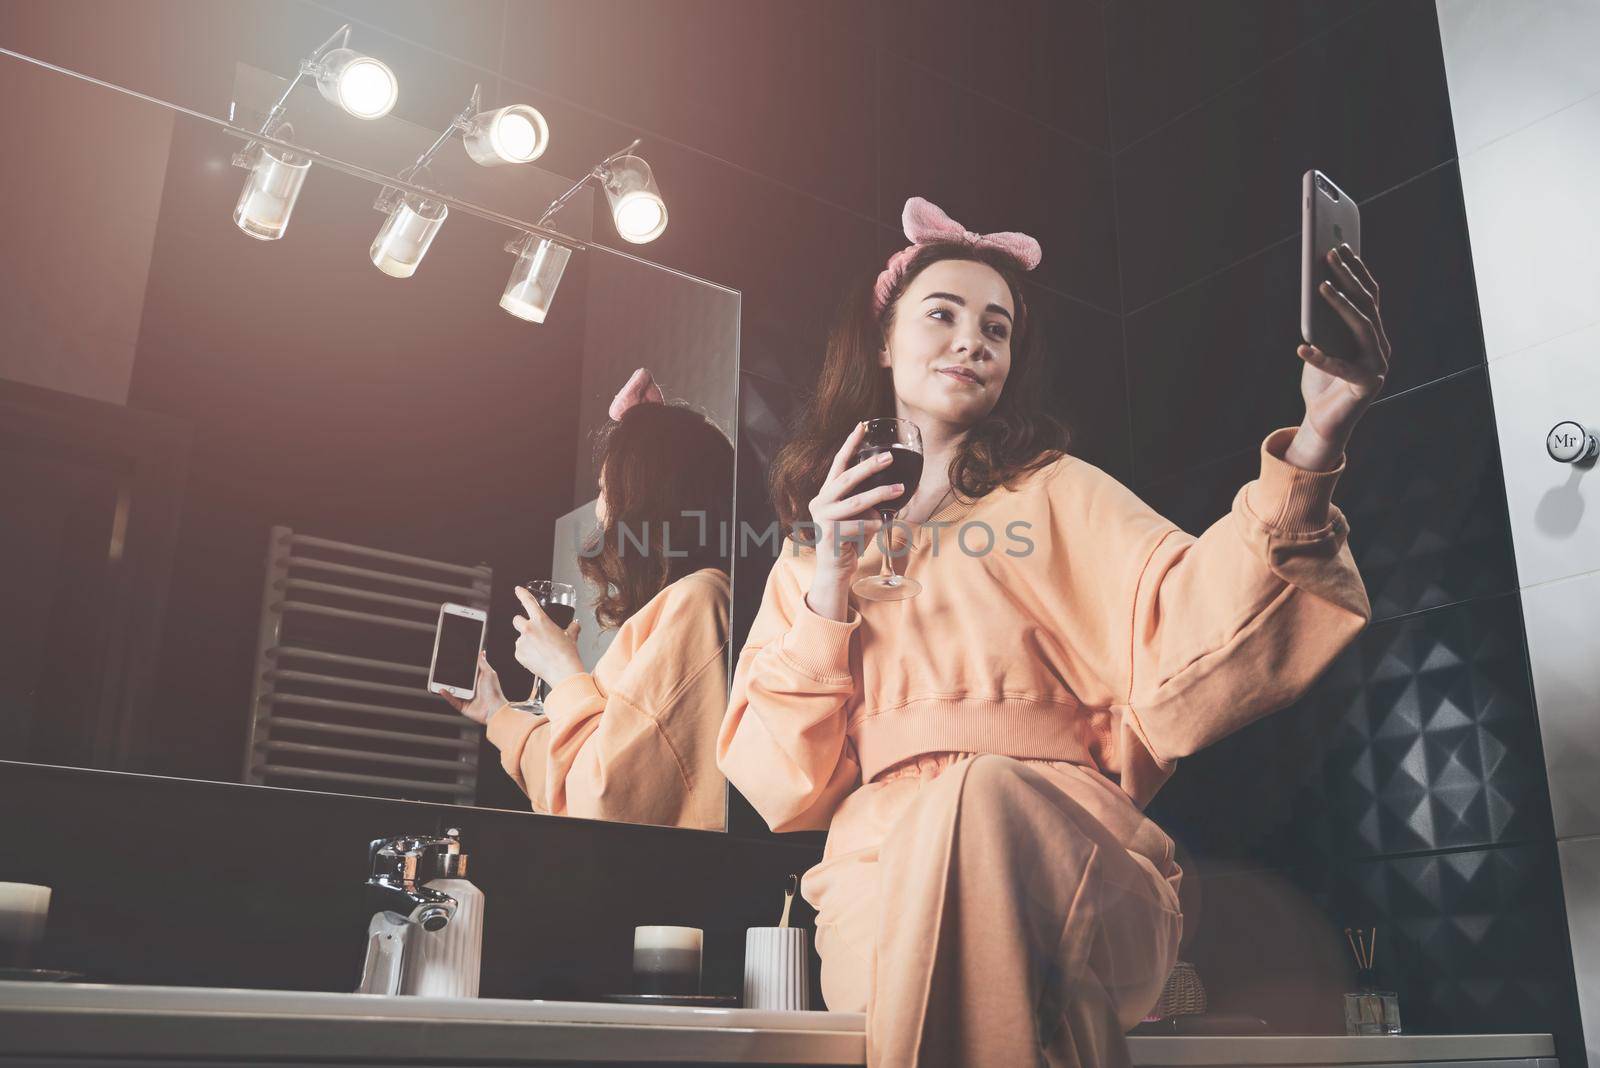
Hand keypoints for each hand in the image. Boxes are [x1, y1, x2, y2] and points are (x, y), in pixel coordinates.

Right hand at [440, 651, 507, 724]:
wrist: (494, 709)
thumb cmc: (494, 692)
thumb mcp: (489, 673)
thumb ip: (483, 663)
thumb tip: (482, 652)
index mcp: (478, 681)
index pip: (468, 672)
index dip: (461, 667)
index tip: (454, 661)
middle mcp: (472, 689)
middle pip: (459, 681)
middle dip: (451, 676)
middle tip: (443, 669)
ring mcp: (467, 698)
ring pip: (454, 690)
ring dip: (446, 686)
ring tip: (439, 679)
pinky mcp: (463, 706)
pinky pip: (452, 700)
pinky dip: (446, 695)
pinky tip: (442, 690)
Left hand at [511, 586, 584, 687]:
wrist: (562, 671)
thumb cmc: (567, 654)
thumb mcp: (571, 637)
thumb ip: (572, 627)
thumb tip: (575, 624)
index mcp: (540, 620)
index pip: (528, 602)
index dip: (522, 593)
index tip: (518, 590)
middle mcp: (528, 629)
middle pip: (516, 620)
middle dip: (522, 624)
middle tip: (532, 632)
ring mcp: (521, 642)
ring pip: (519, 638)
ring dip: (526, 641)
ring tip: (540, 650)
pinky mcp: (518, 655)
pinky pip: (519, 651)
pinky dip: (525, 654)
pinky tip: (536, 658)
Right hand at [808, 421, 905, 578]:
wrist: (836, 570)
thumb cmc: (851, 540)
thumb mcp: (861, 516)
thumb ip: (869, 502)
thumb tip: (897, 488)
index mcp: (827, 493)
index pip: (838, 464)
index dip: (850, 444)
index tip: (862, 425)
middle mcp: (820, 501)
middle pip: (847, 478)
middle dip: (870, 466)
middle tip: (889, 457)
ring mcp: (822, 518)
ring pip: (856, 502)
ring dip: (881, 495)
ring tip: (900, 490)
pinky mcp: (829, 534)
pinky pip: (859, 525)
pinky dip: (874, 525)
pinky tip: (882, 526)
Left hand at [1294, 244, 1391, 458]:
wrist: (1323, 424)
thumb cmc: (1320, 383)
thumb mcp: (1319, 346)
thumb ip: (1321, 323)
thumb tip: (1315, 287)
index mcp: (1372, 334)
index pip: (1369, 295)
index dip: (1357, 270)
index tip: (1341, 245)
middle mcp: (1380, 346)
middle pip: (1368, 304)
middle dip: (1349, 277)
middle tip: (1330, 254)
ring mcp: (1378, 365)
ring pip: (1362, 326)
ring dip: (1342, 304)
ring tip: (1320, 286)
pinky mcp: (1366, 386)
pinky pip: (1342, 367)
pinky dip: (1321, 357)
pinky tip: (1301, 348)